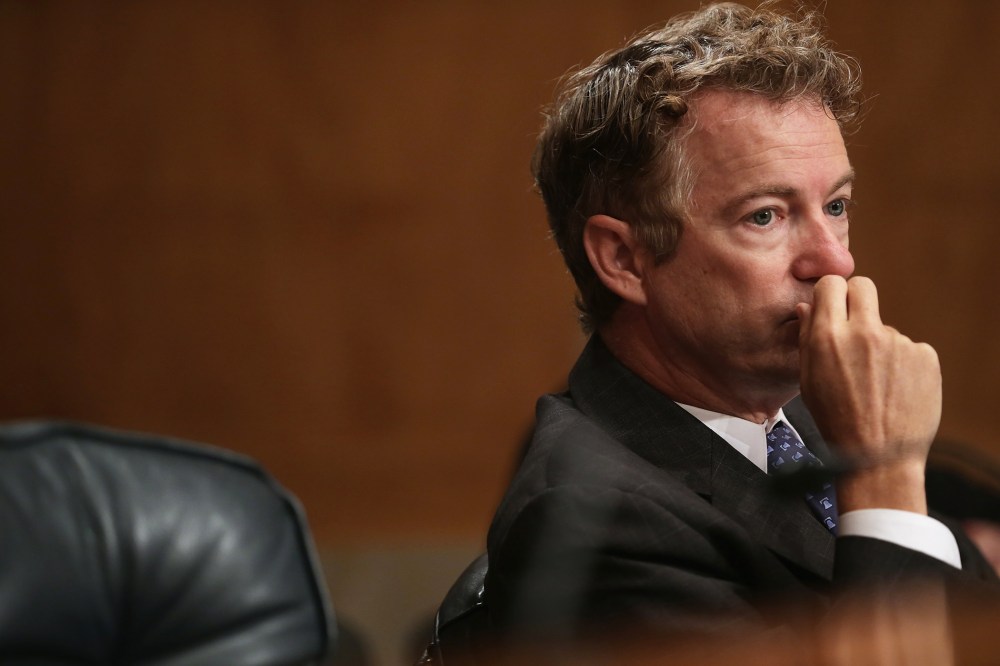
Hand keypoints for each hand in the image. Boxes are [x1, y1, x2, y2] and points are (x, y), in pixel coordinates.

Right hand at [796, 275, 940, 512]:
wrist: (877, 456)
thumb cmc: (836, 420)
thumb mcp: (808, 379)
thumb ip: (807, 338)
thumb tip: (808, 307)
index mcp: (827, 338)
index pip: (831, 284)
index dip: (831, 294)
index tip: (833, 304)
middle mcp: (864, 333)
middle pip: (864, 287)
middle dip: (857, 298)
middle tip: (856, 323)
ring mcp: (898, 343)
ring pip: (885, 329)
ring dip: (880, 346)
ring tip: (875, 384)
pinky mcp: (924, 355)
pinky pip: (909, 349)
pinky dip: (903, 365)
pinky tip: (894, 390)